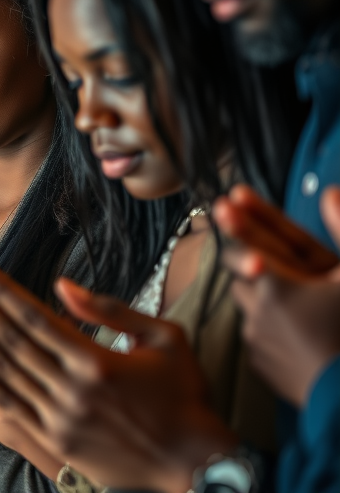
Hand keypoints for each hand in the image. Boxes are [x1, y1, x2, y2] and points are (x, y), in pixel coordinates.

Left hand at [0, 260, 234, 492]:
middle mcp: (72, 391)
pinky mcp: (54, 442)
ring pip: (3, 370)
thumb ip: (111, 309)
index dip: (0, 290)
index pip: (35, 318)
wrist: (195, 466)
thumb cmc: (184, 395)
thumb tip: (62, 284)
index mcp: (97, 362)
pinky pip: (8, 405)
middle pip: (11, 339)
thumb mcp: (166, 338)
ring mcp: (60, 419)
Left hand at [218, 185, 339, 405]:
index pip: (252, 242)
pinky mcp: (262, 365)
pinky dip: (267, 321)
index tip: (228, 200)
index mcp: (278, 284)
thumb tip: (332, 192)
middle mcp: (258, 310)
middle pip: (242, 271)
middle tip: (249, 239)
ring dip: (257, 289)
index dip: (243, 220)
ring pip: (247, 302)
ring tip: (272, 280)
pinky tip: (288, 322)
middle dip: (247, 254)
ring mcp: (256, 340)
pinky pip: (255, 333)